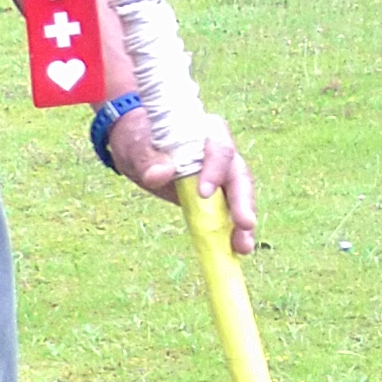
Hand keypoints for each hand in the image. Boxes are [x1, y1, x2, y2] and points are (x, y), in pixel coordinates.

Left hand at [119, 103, 259, 254]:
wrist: (138, 143)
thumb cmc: (140, 138)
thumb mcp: (136, 145)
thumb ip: (148, 158)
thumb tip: (159, 175)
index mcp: (208, 132)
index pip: (221, 149)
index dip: (216, 171)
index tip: (205, 193)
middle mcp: (221, 152)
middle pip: (239, 177)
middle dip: (242, 202)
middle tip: (244, 225)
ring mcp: (221, 173)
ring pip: (238, 197)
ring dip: (243, 223)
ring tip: (243, 247)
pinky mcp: (215, 193)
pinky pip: (226, 211)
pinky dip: (229, 230)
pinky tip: (233, 249)